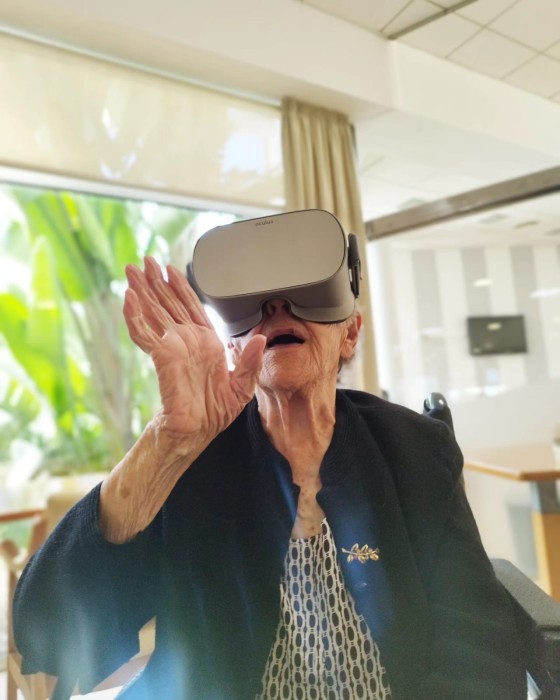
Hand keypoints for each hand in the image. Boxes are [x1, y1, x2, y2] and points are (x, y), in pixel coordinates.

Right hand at [123, 256, 264, 449]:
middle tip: (144, 261)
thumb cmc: (216, 410)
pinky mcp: (162, 358)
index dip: (180, 287)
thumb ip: (250, 360)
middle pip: (168, 304)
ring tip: (131, 272)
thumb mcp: (243, 384)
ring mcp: (172, 348)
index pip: (190, 307)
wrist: (198, 432)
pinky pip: (146, 334)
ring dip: (142, 292)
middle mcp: (186, 340)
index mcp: (205, 341)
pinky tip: (129, 300)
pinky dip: (136, 317)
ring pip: (153, 313)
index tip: (170, 269)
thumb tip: (259, 338)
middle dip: (156, 282)